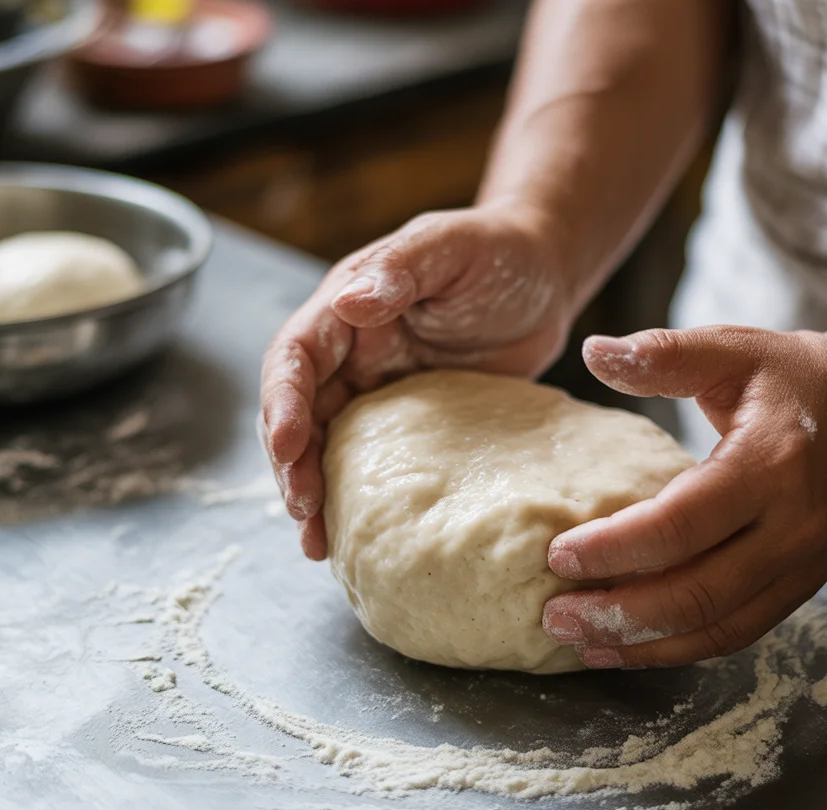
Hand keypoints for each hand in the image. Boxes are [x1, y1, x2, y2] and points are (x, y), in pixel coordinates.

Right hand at [260, 202, 573, 560]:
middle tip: (303, 513)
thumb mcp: (450, 246)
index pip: (295, 356)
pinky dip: (361, 499)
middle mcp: (350, 353)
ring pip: (327, 446)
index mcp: (346, 309)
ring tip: (318, 545)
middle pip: (298, 412)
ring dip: (315, 492)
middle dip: (290, 463)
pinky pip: (374, 464)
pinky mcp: (411, 425)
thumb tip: (351, 303)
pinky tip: (359, 535)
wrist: (544, 280)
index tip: (286, 445)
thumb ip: (403, 269)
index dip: (282, 402)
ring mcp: (378, 392)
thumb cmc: (498, 252)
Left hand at [541, 326, 826, 668]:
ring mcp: (800, 567)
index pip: (680, 524)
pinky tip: (626, 648)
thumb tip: (593, 351)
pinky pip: (733, 634)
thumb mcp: (733, 348)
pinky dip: (677, 649)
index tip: (557, 555)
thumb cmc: (791, 380)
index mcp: (769, 464)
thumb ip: (665, 354)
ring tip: (579, 643)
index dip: (615, 548)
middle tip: (554, 616)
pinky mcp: (797, 590)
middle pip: (696, 592)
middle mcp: (791, 527)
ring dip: (642, 643)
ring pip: (714, 627)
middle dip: (619, 613)